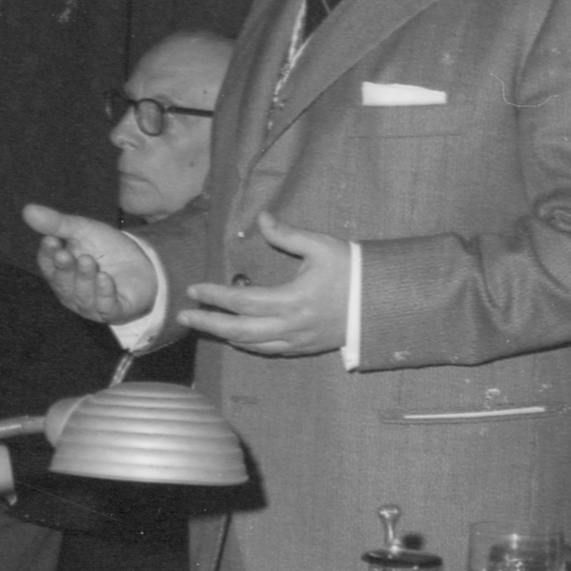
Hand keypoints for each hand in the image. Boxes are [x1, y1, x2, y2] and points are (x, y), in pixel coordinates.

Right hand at [22, 203, 157, 323]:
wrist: (142, 262)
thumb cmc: (104, 248)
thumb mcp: (81, 230)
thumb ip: (56, 223)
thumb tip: (27, 210)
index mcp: (60, 273)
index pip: (47, 266)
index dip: (48, 254)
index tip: (51, 239)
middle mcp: (72, 293)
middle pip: (63, 283)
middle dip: (64, 268)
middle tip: (65, 253)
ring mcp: (92, 305)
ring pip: (83, 296)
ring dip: (84, 278)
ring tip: (88, 260)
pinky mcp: (115, 311)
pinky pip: (106, 307)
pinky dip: (104, 293)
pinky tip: (105, 278)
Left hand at [177, 212, 348, 355]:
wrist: (385, 301)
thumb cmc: (352, 270)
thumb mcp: (321, 246)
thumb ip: (287, 234)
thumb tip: (262, 218)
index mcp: (291, 300)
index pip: (241, 301)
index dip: (214, 296)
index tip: (193, 288)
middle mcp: (291, 326)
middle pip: (239, 331)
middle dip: (208, 323)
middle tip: (184, 316)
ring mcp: (298, 341)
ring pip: (251, 345)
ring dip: (224, 336)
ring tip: (203, 325)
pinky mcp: (306, 348)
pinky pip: (268, 352)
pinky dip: (247, 345)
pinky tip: (235, 337)